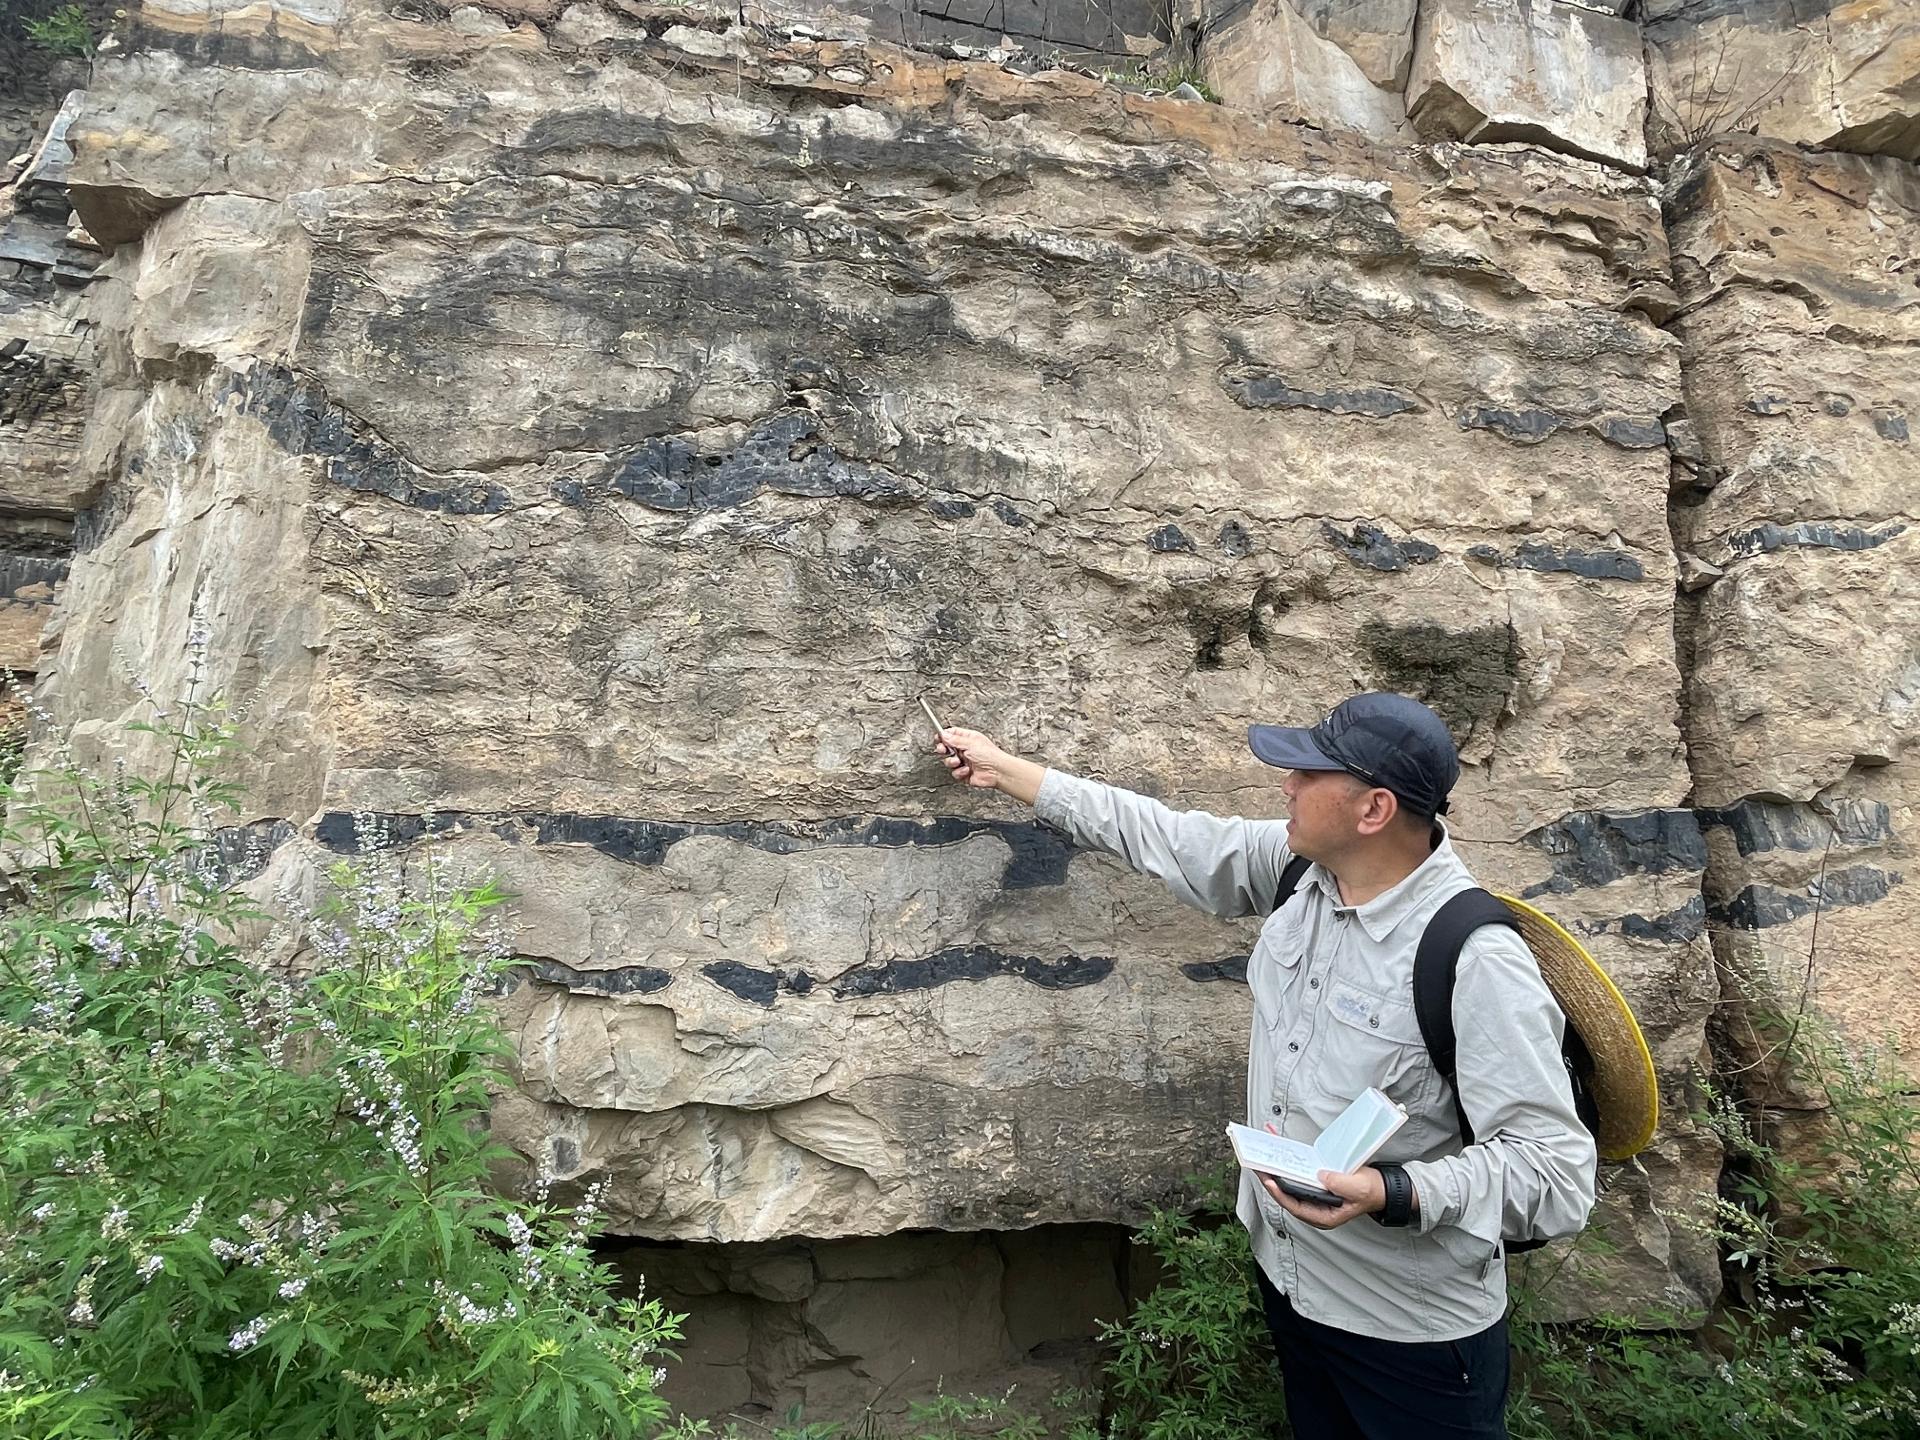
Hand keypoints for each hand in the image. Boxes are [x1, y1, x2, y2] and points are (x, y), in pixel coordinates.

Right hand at [933, 726, 1008, 789]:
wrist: (997, 772)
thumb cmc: (990, 755)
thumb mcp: (970, 743)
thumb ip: (954, 739)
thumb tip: (944, 734)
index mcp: (968, 738)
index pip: (951, 734)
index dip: (943, 736)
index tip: (938, 738)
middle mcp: (965, 749)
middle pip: (947, 747)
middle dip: (943, 749)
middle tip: (944, 750)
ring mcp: (964, 761)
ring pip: (948, 761)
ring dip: (952, 762)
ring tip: (959, 762)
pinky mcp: (964, 773)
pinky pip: (954, 772)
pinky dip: (960, 772)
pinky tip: (967, 770)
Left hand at [1256, 1123, 1385, 1230]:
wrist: (1381, 1187)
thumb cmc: (1370, 1192)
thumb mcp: (1357, 1189)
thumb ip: (1339, 1184)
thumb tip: (1321, 1175)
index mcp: (1323, 1215)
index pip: (1295, 1206)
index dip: (1280, 1194)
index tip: (1269, 1182)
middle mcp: (1316, 1207)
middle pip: (1288, 1194)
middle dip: (1272, 1179)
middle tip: (1258, 1165)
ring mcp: (1315, 1195)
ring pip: (1291, 1183)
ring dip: (1277, 1169)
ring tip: (1264, 1154)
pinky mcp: (1317, 1183)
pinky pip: (1299, 1173)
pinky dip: (1290, 1161)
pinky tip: (1281, 1147)